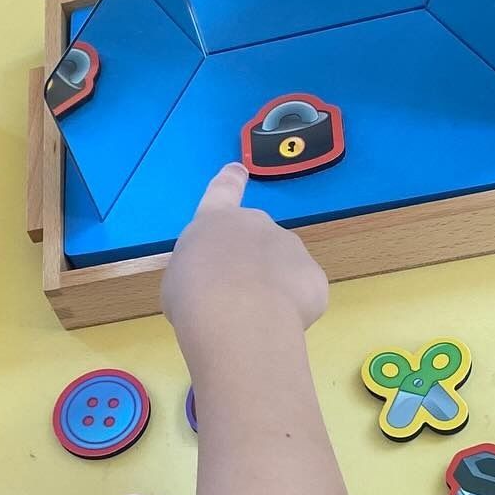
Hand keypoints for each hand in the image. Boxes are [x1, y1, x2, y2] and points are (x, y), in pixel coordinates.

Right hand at [161, 164, 327, 351]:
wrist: (236, 315)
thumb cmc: (193, 294)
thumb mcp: (180, 278)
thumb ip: (201, 269)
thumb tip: (220, 279)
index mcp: (215, 221)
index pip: (223, 191)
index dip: (230, 181)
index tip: (238, 170)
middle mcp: (257, 224)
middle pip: (256, 239)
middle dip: (250, 262)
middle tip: (234, 297)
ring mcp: (291, 247)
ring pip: (282, 267)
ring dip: (271, 288)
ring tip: (253, 317)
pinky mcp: (314, 276)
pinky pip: (302, 293)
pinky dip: (292, 309)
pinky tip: (275, 324)